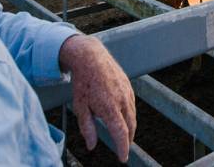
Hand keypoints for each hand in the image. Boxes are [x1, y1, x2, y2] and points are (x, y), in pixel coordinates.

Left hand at [59, 35, 134, 161]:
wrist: (91, 57)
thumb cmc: (83, 83)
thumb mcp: (80, 107)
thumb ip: (87, 128)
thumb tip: (91, 145)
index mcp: (110, 108)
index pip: (121, 134)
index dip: (123, 148)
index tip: (123, 158)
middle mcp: (122, 101)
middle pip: (130, 127)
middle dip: (128, 139)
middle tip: (123, 148)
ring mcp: (127, 92)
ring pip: (133, 115)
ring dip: (130, 127)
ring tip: (124, 134)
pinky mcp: (129, 86)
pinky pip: (132, 105)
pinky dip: (130, 114)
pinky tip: (123, 117)